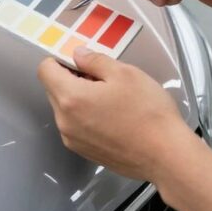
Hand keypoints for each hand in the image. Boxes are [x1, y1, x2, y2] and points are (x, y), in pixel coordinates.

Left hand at [37, 46, 195, 182]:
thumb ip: (94, 60)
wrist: (166, 156)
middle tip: (102, 79)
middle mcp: (64, 121)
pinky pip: (75, 127)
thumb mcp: (125, 73)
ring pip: (64, 109)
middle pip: (53, 90)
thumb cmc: (148, 112)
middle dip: (71, 79)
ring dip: (79, 99)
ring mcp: (73, 140)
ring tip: (110, 100)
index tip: (82, 62)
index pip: (45, 70)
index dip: (60, 60)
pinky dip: (85, 117)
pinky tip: (112, 118)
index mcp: (70, 98)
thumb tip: (77, 55)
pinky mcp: (84, 152)